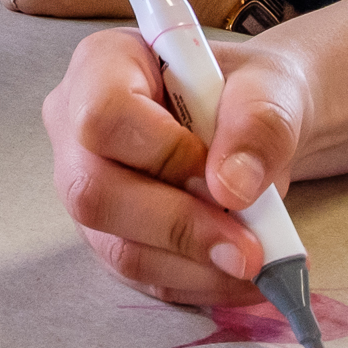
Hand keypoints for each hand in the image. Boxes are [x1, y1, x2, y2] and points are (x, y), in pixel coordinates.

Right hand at [41, 24, 311, 305]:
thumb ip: (260, 124)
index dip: (163, 152)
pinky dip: (196, 282)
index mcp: (102, 65)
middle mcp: (75, 128)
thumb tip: (232, 188)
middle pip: (94, 191)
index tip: (223, 172)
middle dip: (180, 227)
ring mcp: (85, 188)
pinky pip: (140, 276)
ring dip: (194, 265)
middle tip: (251, 251)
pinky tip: (240, 278)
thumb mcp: (273, 88)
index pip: (104, 115)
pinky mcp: (107, 236)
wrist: (255, 126)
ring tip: (257, 264)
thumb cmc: (249, 93)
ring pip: (116, 246)